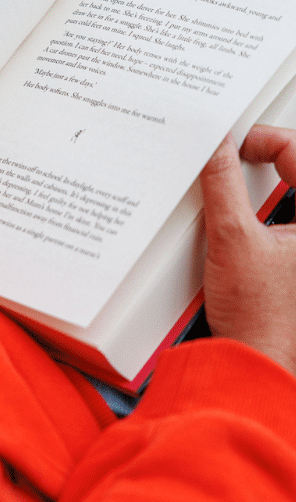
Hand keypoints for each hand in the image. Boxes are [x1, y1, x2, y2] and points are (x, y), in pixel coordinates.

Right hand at [199, 125, 295, 374]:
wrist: (259, 360)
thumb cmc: (260, 315)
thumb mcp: (230, 236)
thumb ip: (220, 181)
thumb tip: (213, 145)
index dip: (263, 140)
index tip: (232, 144)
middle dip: (268, 154)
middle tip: (235, 153)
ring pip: (292, 192)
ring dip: (269, 179)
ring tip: (238, 178)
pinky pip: (286, 217)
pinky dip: (268, 205)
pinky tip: (242, 213)